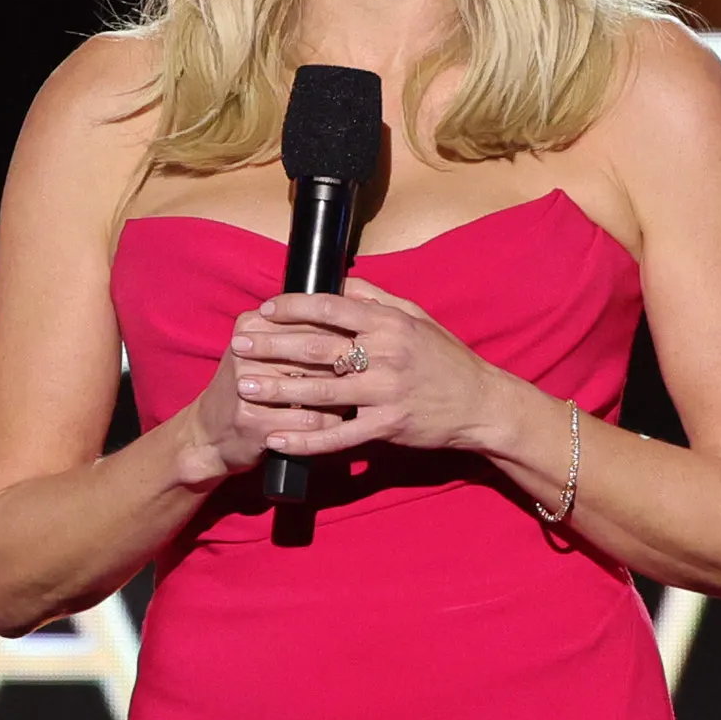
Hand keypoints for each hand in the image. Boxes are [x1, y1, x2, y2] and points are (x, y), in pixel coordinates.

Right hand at [182, 294, 359, 482]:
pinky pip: (310, 420)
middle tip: (370, 373)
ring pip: (317, 387)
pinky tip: (335, 423)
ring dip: (341, 397)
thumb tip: (353, 312)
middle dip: (348, 365)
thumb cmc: (250, 388)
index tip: (367, 343)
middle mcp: (246, 351)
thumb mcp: (263, 350)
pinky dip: (328, 423)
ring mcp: (248, 386)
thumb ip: (299, 329)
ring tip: (353, 399)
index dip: (345, 333)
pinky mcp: (253, 420)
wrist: (208, 434)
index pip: (311, 320)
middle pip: (315, 352)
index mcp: (252, 325)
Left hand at [221, 286, 525, 466]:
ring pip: (321, 391)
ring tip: (246, 387)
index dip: (293, 307)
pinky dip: (305, 439)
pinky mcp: (388, 427)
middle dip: (272, 345)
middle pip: (317, 347)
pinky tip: (278, 440)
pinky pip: (339, 435)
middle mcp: (386, 354)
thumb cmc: (446, 359)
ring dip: (279, 389)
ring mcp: (386, 393)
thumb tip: (339, 279)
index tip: (264, 311)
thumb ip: (377, 298)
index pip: (331, 306)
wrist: (481, 404)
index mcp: (389, 323)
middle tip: (238, 344)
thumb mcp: (417, 317)